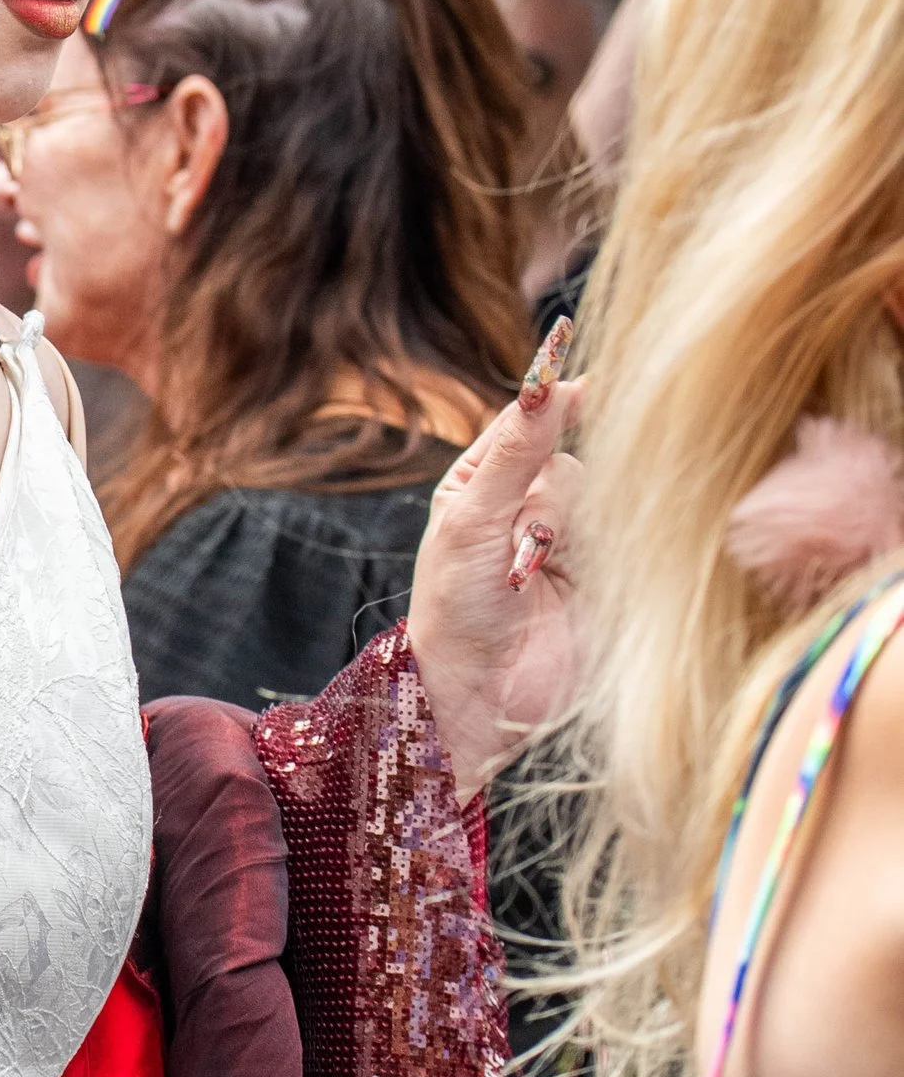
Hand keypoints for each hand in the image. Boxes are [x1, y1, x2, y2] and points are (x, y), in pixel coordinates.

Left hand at [407, 367, 586, 798]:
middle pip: (568, 459)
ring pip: (597, 496)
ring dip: (569, 529)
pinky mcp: (601, 572)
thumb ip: (517, 454)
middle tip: (527, 542)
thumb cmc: (456, 607)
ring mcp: (566, 539)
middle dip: (552, 496)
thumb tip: (547, 384)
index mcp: (480, 483)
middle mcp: (524, 504)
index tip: (587, 384)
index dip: (554, 404)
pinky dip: (600, 551)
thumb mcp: (475, 520)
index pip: (526, 423)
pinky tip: (565, 582)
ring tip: (533, 574)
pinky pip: (619, 534)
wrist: (483, 692)